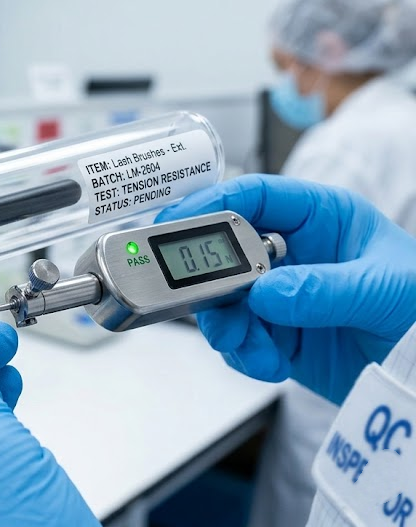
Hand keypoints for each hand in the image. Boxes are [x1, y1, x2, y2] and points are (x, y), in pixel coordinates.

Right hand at [158, 175, 415, 403]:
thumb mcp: (383, 289)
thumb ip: (323, 289)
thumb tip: (266, 293)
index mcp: (321, 219)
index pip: (256, 197)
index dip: (213, 203)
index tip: (179, 220)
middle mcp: (294, 255)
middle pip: (226, 253)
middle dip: (210, 280)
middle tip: (204, 301)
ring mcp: (283, 298)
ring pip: (225, 303)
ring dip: (227, 327)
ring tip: (249, 346)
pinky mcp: (279, 338)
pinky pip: (239, 342)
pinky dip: (244, 355)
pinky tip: (271, 364)